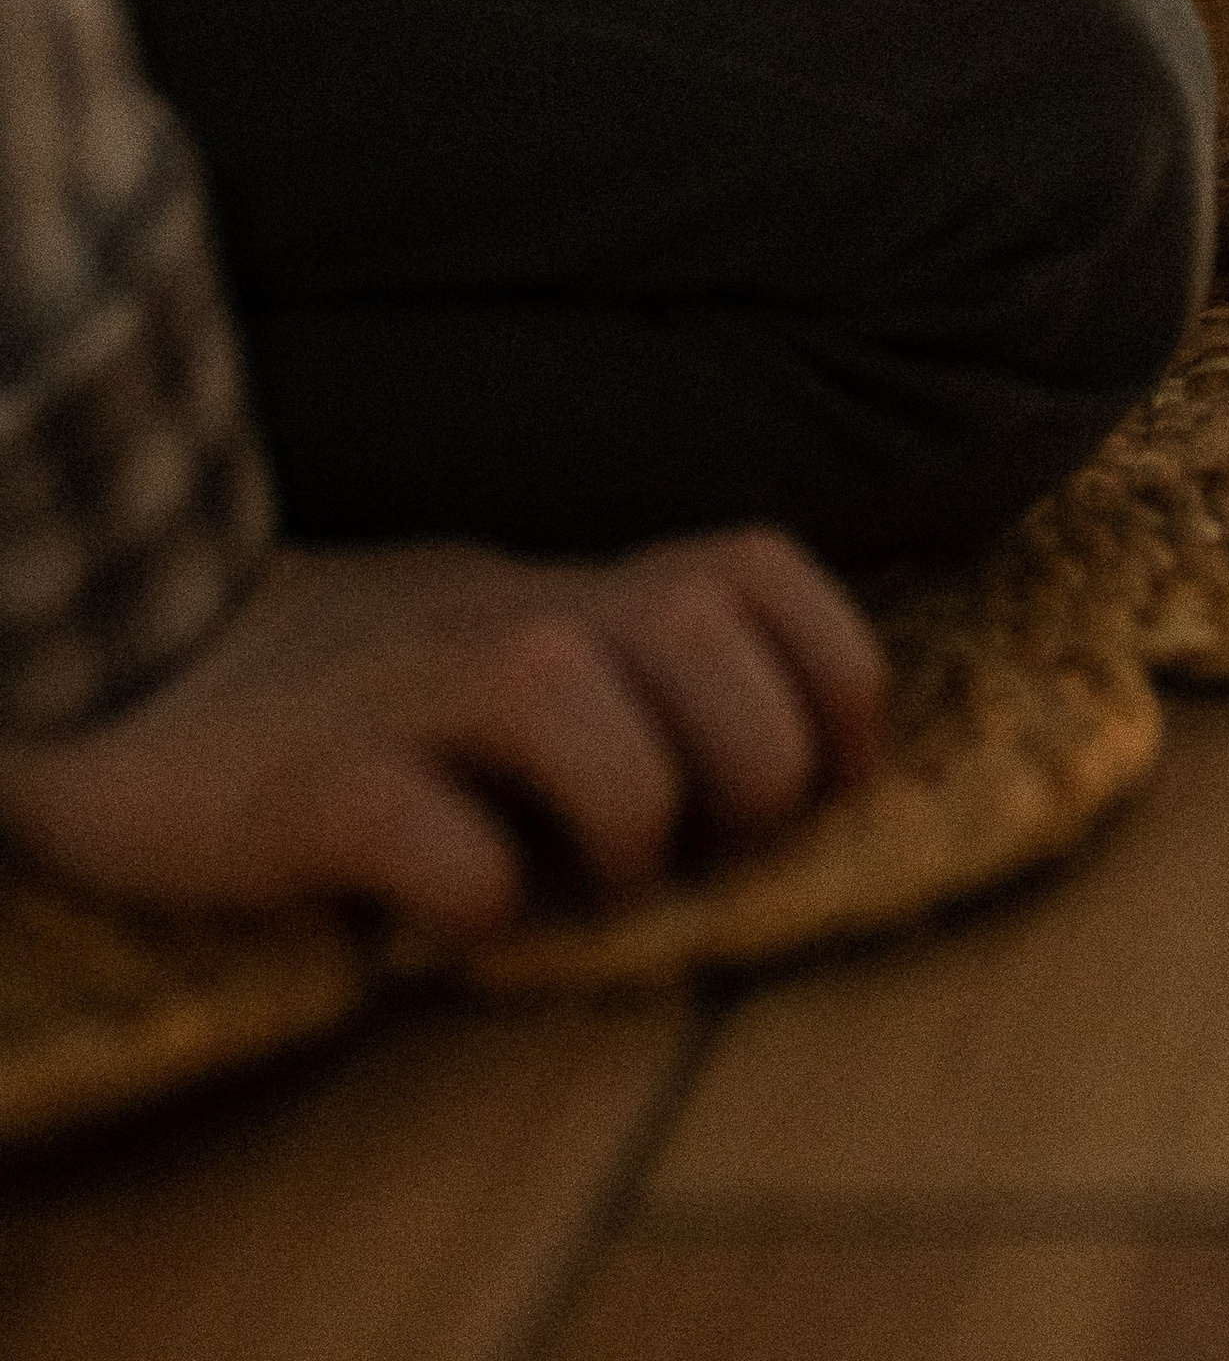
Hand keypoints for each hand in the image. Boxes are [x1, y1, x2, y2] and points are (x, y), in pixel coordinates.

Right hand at [0, 530, 885, 936]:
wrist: (139, 667)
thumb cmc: (377, 689)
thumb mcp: (531, 640)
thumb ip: (648, 669)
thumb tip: (808, 770)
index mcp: (577, 595)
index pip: (756, 569)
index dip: (831, 672)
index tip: (831, 779)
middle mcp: (509, 622)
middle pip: (699, 627)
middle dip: (750, 759)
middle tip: (701, 847)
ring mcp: (402, 695)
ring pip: (564, 693)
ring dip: (625, 816)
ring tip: (589, 885)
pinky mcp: (301, 790)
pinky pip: (419, 832)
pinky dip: (472, 895)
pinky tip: (464, 915)